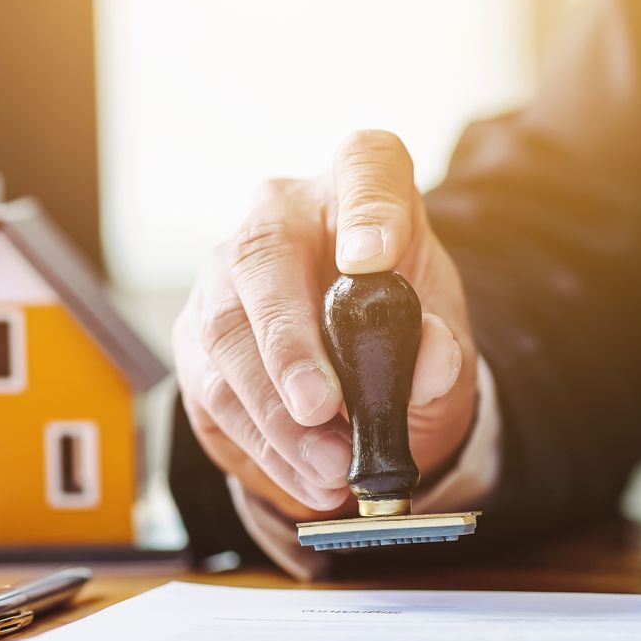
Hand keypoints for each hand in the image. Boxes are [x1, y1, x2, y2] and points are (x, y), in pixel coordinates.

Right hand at [173, 131, 477, 518]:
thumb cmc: (403, 336)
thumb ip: (444, 354)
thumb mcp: (443, 346)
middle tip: (322, 409)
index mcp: (358, 188)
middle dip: (289, 345)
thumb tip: (431, 362)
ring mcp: (225, 274)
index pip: (365, 165)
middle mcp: (279, 216)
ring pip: (226, 335)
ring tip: (329, 468)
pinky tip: (304, 475)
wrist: (361, 379)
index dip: (368, 206)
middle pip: (263, 259)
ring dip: (275, 414)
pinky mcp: (197, 336)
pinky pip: (212, 390)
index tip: (373, 260)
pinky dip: (262, 443)